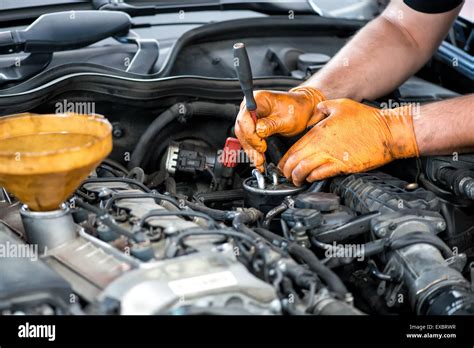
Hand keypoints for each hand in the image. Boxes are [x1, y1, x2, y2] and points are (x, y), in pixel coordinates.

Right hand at [234, 86, 325, 171]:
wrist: (301, 110)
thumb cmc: (296, 109)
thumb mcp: (287, 119)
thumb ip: (271, 125)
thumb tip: (259, 131)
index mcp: (257, 99)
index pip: (245, 118)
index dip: (251, 134)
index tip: (261, 145)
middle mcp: (250, 107)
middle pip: (242, 129)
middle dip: (250, 145)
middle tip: (259, 157)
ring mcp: (250, 116)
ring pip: (243, 136)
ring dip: (251, 150)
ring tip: (259, 161)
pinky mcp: (252, 126)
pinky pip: (248, 139)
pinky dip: (253, 149)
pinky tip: (258, 158)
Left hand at [278, 99, 419, 185]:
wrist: (388, 132)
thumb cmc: (367, 119)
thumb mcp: (341, 105)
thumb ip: (323, 107)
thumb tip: (316, 109)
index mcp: (319, 131)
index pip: (294, 148)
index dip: (285, 159)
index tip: (283, 165)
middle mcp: (322, 144)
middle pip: (295, 161)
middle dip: (287, 171)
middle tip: (286, 175)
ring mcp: (332, 156)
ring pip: (305, 170)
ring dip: (297, 177)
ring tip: (296, 180)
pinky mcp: (343, 166)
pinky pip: (321, 174)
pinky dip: (313, 178)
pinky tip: (311, 178)